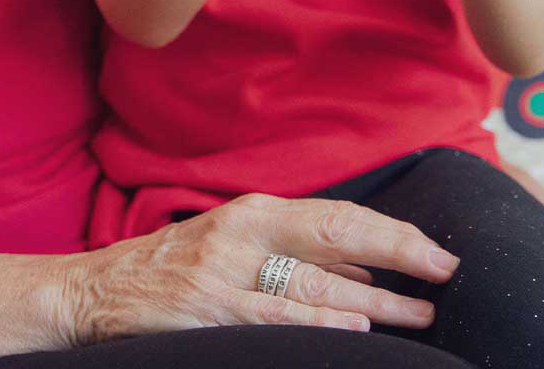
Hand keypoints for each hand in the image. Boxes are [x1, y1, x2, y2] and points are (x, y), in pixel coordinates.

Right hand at [62, 192, 458, 343]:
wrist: (97, 291)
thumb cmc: (173, 267)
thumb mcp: (234, 243)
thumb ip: (292, 251)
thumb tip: (364, 263)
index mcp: (256, 212)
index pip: (338, 217)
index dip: (392, 232)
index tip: (438, 250)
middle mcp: (246, 233)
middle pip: (336, 238)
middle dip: (396, 255)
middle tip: (446, 273)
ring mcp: (227, 271)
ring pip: (315, 283)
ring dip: (375, 301)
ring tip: (421, 315)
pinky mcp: (211, 309)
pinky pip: (274, 317)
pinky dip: (318, 324)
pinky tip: (356, 330)